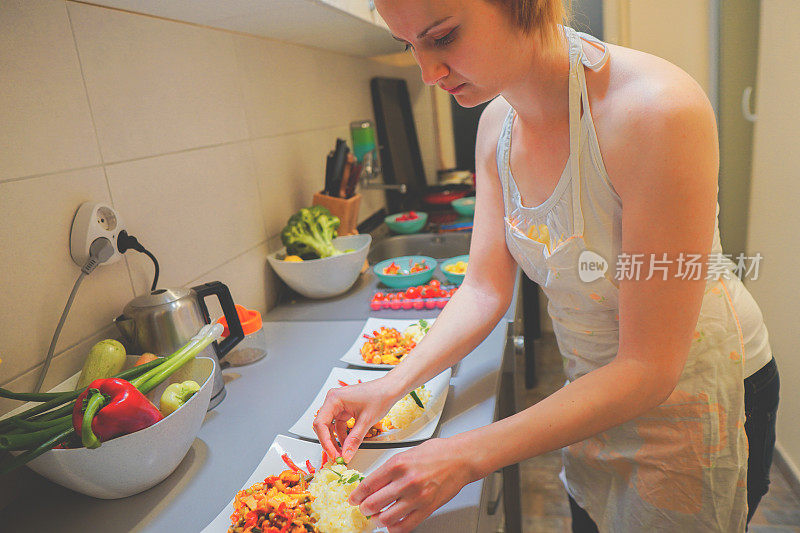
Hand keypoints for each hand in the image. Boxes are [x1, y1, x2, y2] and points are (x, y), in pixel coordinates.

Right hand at [312, 376, 399, 461]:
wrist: (390, 389)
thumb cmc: (380, 395)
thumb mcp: (366, 421)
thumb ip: (354, 439)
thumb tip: (346, 454)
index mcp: (334, 398)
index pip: (320, 423)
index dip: (325, 441)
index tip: (332, 453)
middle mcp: (334, 400)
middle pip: (323, 425)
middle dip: (329, 442)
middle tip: (336, 455)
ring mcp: (339, 404)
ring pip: (330, 426)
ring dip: (335, 440)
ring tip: (342, 452)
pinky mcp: (344, 408)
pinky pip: (338, 424)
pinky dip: (342, 435)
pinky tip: (347, 444)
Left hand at [349, 438, 474, 531]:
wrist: (460, 458)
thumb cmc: (436, 452)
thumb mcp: (406, 453)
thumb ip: (389, 469)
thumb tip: (373, 482)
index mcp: (398, 464)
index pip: (369, 484)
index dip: (357, 494)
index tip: (353, 498)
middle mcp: (406, 481)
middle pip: (374, 503)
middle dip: (365, 508)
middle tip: (363, 508)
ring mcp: (417, 497)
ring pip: (387, 517)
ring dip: (378, 520)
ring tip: (377, 517)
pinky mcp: (427, 508)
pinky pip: (405, 525)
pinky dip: (394, 528)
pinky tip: (392, 524)